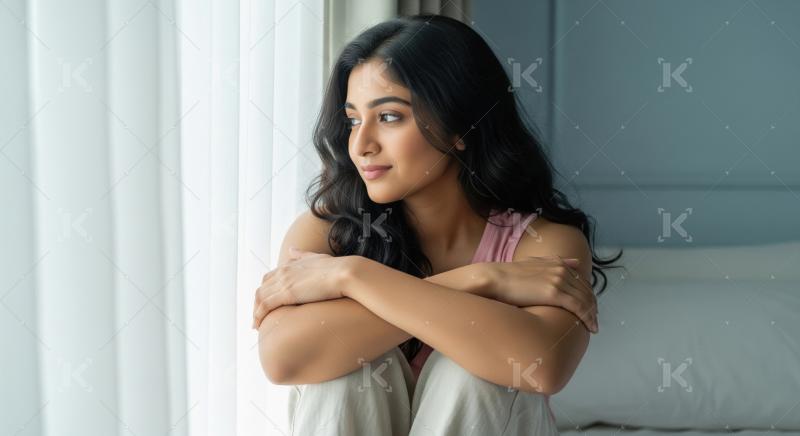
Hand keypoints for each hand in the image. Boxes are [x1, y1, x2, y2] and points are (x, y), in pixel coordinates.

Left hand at [251, 247, 347, 329]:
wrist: (345, 273)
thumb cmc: (336, 267)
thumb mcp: (316, 257)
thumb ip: (302, 254)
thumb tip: (291, 249)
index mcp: (290, 265)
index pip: (269, 278)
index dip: (265, 290)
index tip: (266, 302)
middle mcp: (283, 272)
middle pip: (261, 288)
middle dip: (257, 302)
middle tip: (259, 315)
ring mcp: (284, 282)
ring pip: (259, 297)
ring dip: (255, 311)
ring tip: (256, 324)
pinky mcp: (286, 294)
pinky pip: (265, 306)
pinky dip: (258, 315)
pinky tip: (258, 324)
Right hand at [480, 256, 597, 331]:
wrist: (495, 278)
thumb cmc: (509, 275)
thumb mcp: (534, 263)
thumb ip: (555, 262)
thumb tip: (576, 263)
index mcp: (558, 263)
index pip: (582, 281)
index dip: (588, 295)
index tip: (590, 308)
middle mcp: (561, 270)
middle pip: (586, 291)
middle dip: (593, 306)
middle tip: (594, 320)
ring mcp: (559, 281)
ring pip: (585, 300)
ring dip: (592, 314)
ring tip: (593, 327)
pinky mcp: (554, 293)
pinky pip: (578, 307)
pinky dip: (588, 317)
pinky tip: (590, 327)